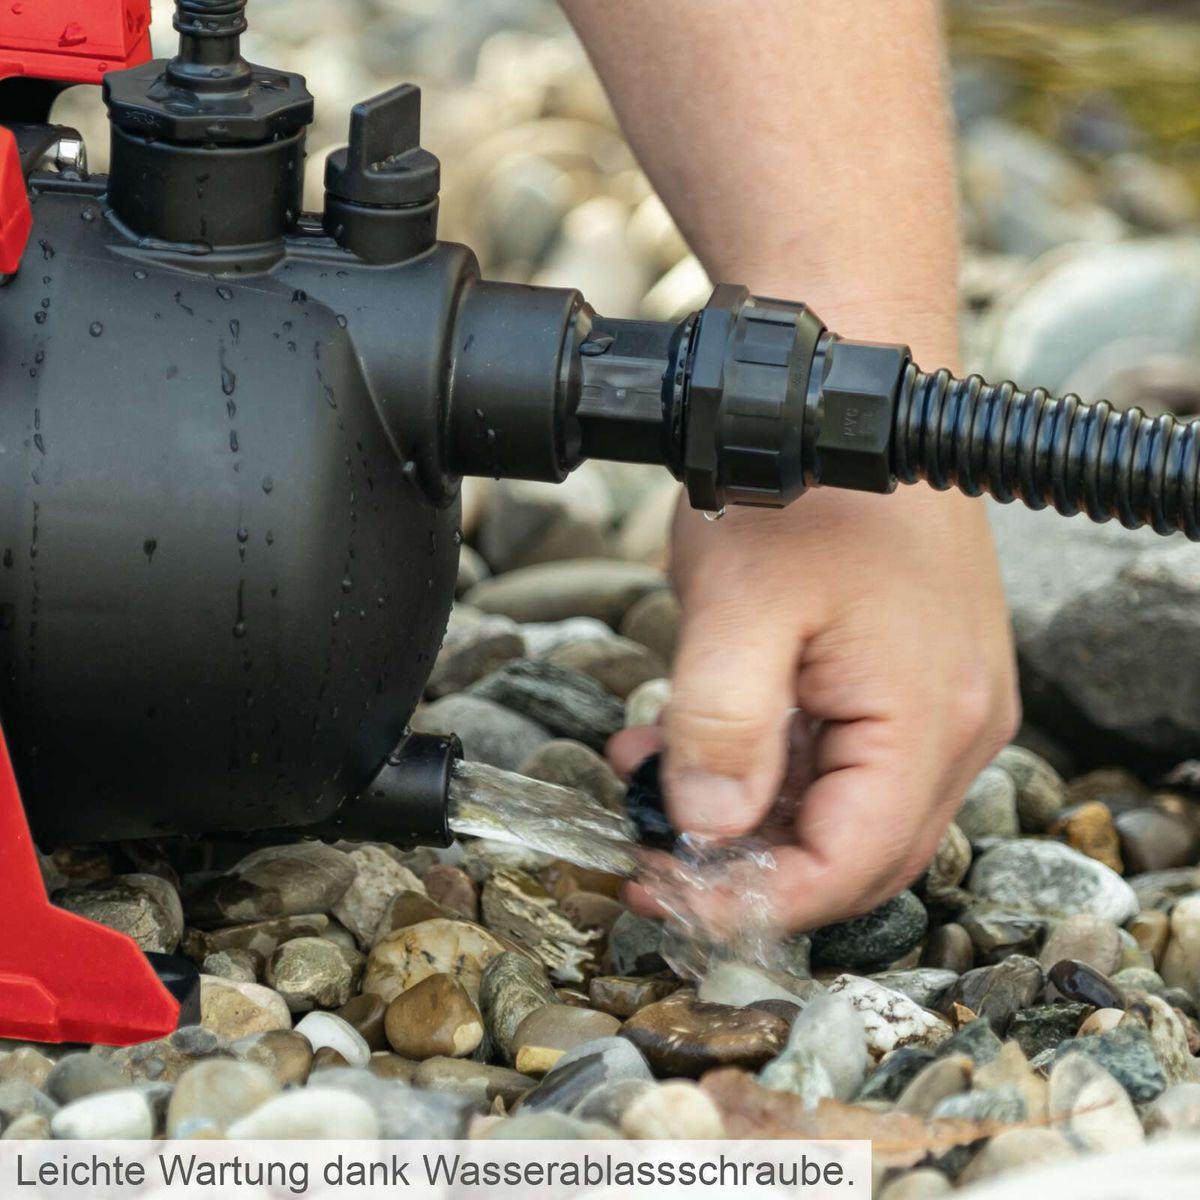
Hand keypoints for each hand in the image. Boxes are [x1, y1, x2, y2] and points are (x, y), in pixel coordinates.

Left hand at [610, 484, 1019, 931]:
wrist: (838, 391)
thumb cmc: (799, 482)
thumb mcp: (737, 608)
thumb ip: (721, 729)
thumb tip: (707, 833)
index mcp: (929, 717)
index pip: (847, 866)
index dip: (750, 901)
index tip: (663, 895)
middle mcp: (957, 721)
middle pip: (854, 853)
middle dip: (747, 870)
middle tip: (650, 858)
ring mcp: (942, 697)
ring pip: (843, 809)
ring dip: (747, 815)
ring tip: (650, 782)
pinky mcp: (912, 675)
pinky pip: (843, 756)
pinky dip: (767, 766)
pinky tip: (691, 738)